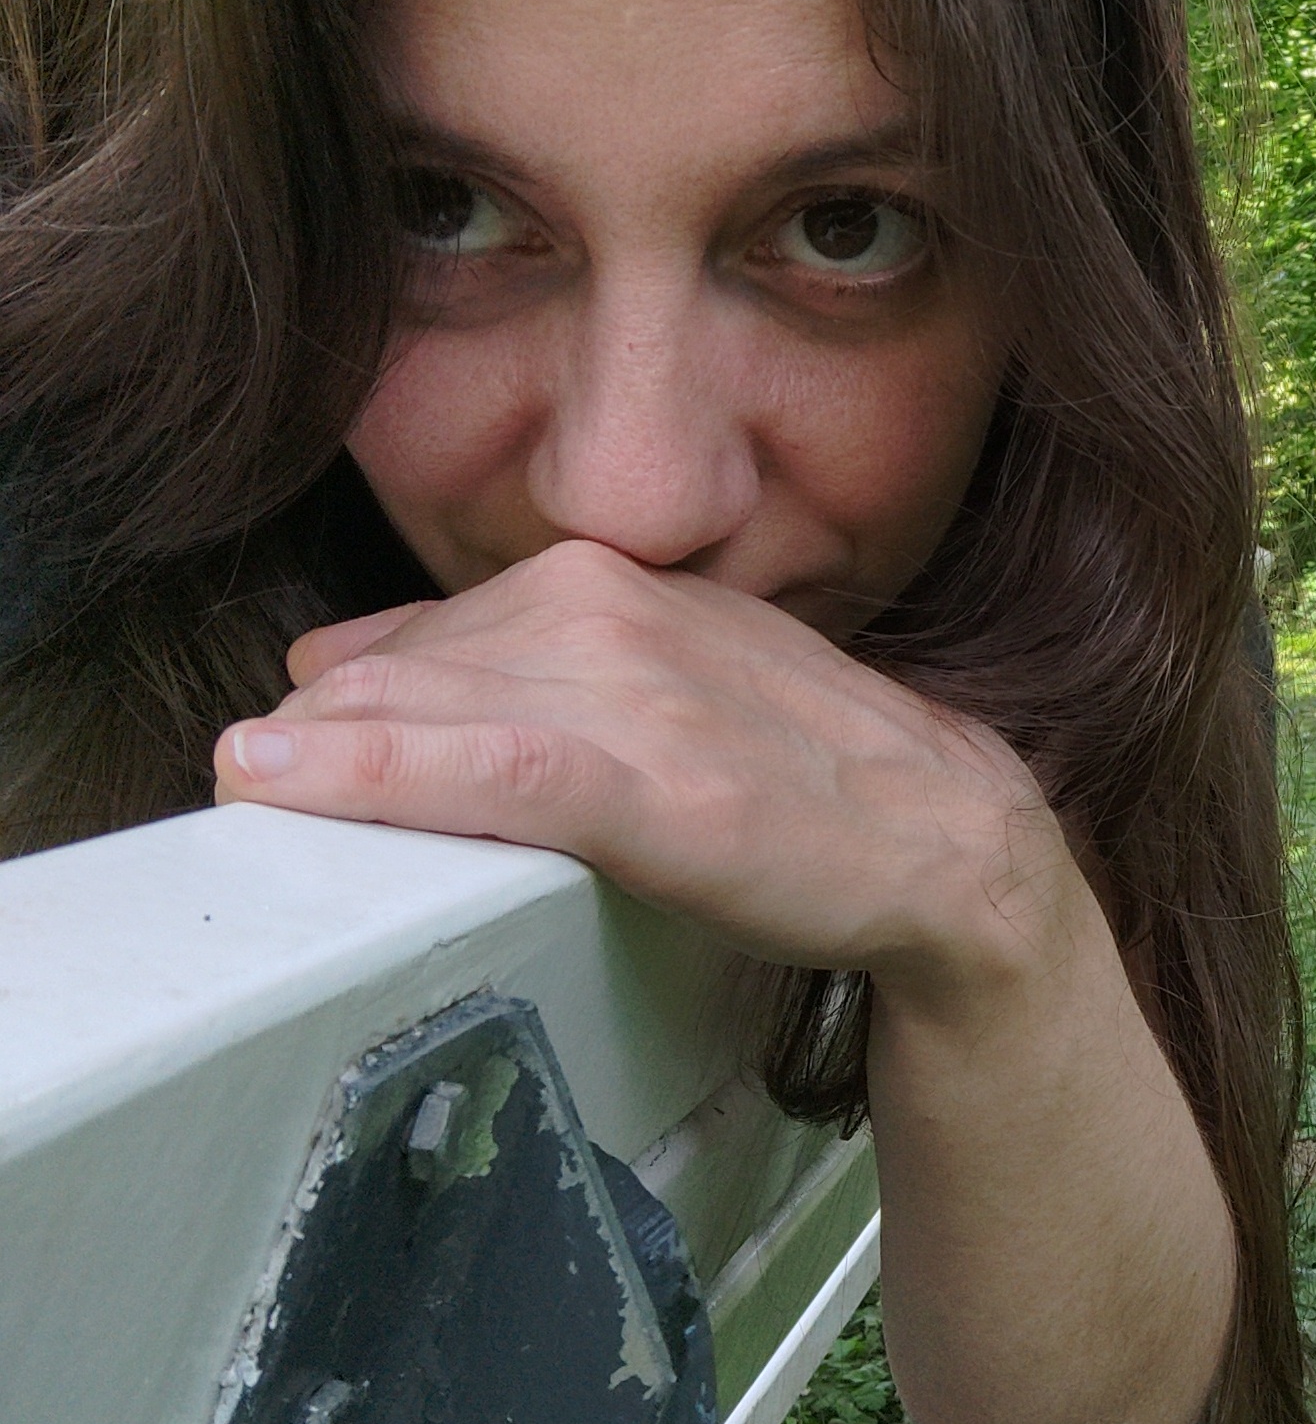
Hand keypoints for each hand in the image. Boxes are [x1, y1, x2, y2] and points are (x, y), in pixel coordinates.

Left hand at [213, 539, 1088, 992]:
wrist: (951, 841)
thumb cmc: (808, 774)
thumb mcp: (670, 678)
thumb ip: (522, 660)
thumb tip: (334, 656)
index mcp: (611, 583)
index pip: (415, 634)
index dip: (343, 712)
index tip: (296, 769)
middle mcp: (611, 612)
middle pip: (396, 673)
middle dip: (320, 741)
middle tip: (277, 814)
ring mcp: (632, 694)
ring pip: (420, 711)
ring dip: (321, 759)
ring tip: (256, 805)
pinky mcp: (652, 785)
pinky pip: (484, 767)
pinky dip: (377, 775)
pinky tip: (287, 784)